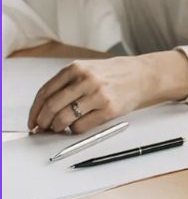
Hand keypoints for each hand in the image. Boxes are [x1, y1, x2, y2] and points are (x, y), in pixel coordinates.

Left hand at [27, 50, 187, 134]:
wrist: (144, 75)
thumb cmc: (114, 74)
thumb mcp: (88, 69)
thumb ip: (67, 84)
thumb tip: (43, 109)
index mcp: (76, 68)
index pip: (45, 92)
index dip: (35, 110)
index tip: (32, 120)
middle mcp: (86, 80)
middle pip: (52, 107)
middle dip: (43, 122)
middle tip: (42, 128)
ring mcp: (98, 95)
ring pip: (64, 119)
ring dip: (57, 128)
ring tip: (59, 128)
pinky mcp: (109, 109)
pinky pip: (81, 126)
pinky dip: (74, 130)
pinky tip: (77, 126)